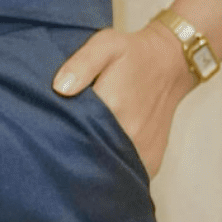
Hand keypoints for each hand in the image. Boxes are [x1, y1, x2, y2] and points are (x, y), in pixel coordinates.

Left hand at [51, 21, 196, 178]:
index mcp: (113, 106)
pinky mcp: (151, 162)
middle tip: (67, 147)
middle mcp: (129, 134)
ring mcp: (142, 151)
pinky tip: (108, 158)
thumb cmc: (133, 54)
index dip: (61, 137)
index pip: (76, 134)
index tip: (52, 136)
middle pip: (92, 157)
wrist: (169, 65)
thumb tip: (60, 88)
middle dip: (77, 156)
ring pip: (110, 172)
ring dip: (97, 168)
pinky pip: (128, 175)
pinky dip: (116, 172)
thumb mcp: (106, 46)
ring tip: (87, 154)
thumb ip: (82, 64)